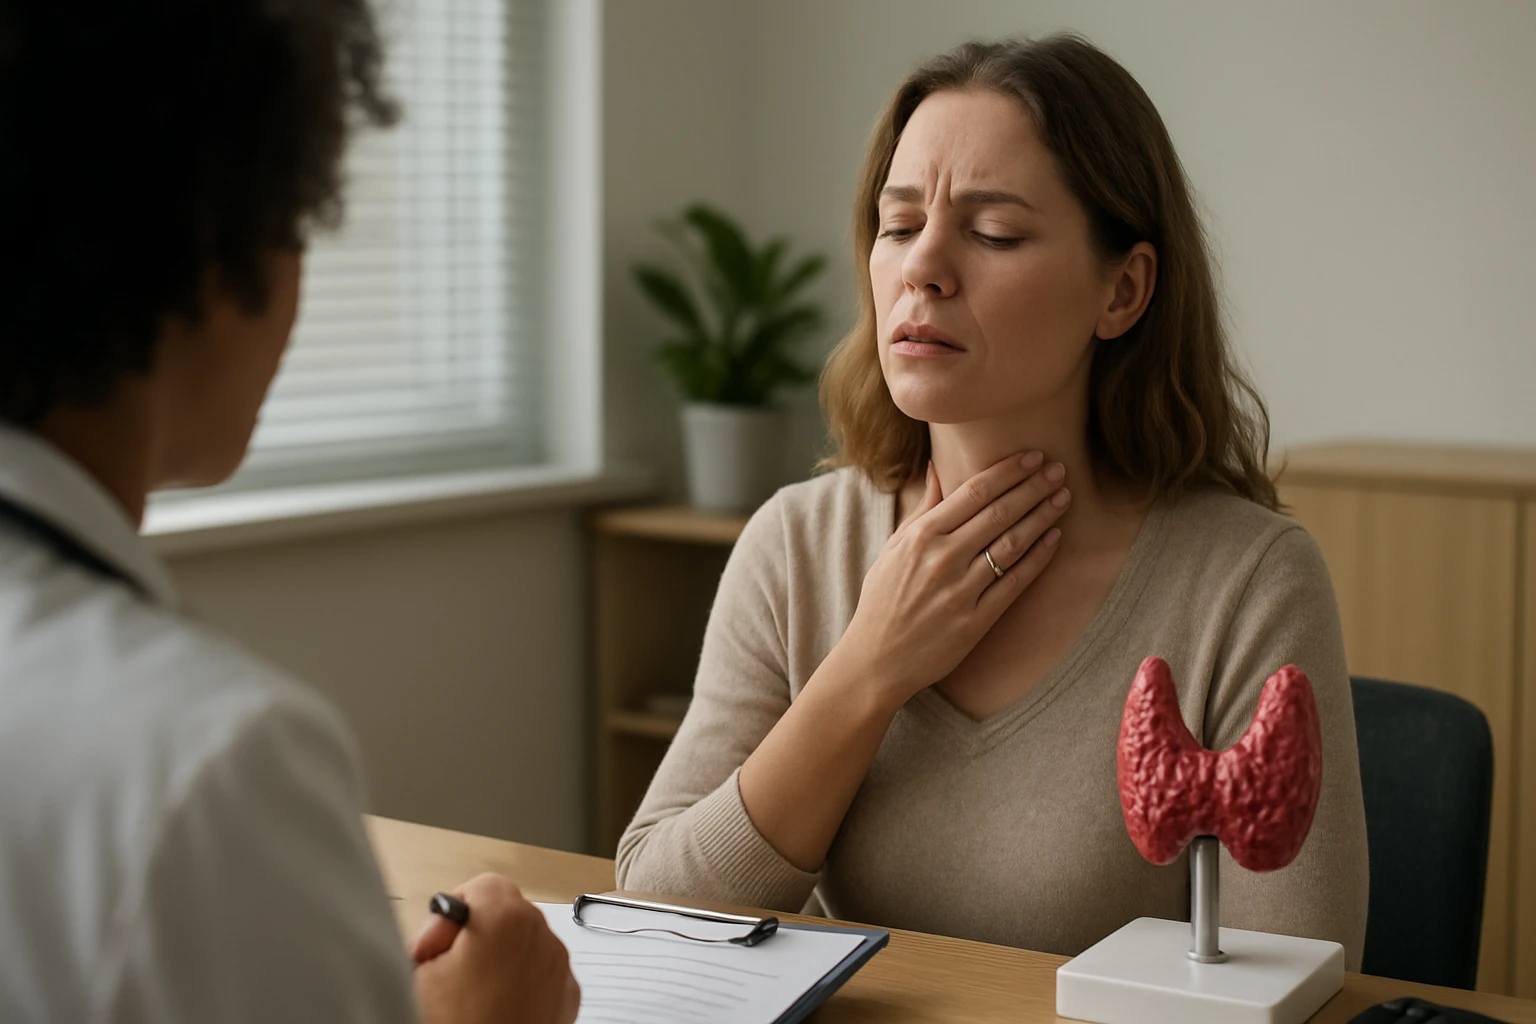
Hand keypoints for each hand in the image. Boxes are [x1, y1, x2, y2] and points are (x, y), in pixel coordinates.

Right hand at [413, 873, 579, 1023]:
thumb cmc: (456, 1023)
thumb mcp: (423, 970)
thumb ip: (437, 930)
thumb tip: (445, 924)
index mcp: (506, 920)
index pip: (483, 885)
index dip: (454, 913)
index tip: (439, 943)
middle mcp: (542, 938)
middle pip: (507, 913)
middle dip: (478, 936)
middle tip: (449, 972)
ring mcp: (559, 969)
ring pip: (526, 943)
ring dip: (502, 959)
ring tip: (471, 998)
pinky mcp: (567, 998)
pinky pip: (542, 973)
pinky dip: (522, 983)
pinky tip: (495, 1009)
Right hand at [839, 452, 1069, 705]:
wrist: (876, 658)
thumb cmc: (883, 599)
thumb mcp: (894, 547)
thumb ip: (923, 508)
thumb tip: (937, 466)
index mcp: (921, 536)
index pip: (974, 492)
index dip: (1009, 471)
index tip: (1033, 456)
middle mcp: (942, 558)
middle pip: (999, 513)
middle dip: (1033, 487)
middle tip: (1060, 469)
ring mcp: (960, 590)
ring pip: (1012, 544)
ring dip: (1042, 517)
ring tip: (1063, 497)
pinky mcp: (975, 620)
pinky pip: (1014, 583)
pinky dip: (1038, 559)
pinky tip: (1054, 539)